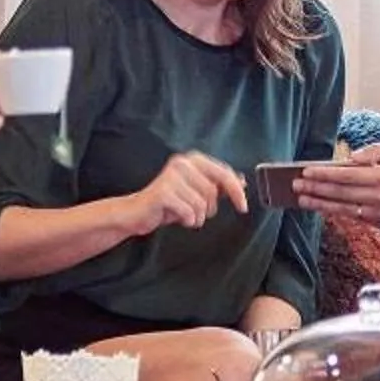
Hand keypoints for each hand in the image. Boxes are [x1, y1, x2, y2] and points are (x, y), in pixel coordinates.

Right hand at [117, 151, 249, 235]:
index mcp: (192, 160)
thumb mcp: (195, 192)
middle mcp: (182, 163)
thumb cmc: (168, 203)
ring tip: (183, 214)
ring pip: (202, 204)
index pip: (224, 173)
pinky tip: (176, 217)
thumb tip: (241, 181)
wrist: (136, 213)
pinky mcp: (163, 192)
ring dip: (196, 216)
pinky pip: (189, 212)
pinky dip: (187, 220)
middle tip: (196, 212)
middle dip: (209, 208)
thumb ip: (217, 185)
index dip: (236, 191)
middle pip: (214, 192)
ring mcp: (171, 176)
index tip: (243, 207)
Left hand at [296, 143, 379, 231]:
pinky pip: (356, 218)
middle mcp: (379, 197)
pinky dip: (339, 213)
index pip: (345, 176)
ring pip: (343, 209)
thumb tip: (352, 158)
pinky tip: (325, 209)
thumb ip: (377, 152)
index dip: (323, 175)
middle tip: (295, 187)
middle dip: (315, 190)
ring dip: (321, 205)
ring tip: (303, 201)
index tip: (305, 172)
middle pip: (339, 194)